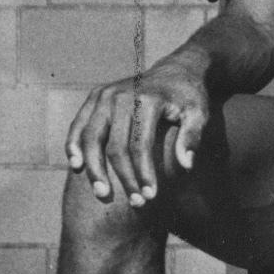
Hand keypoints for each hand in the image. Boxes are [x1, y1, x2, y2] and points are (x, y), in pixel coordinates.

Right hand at [66, 66, 210, 205]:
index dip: (143, 173)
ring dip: (93, 168)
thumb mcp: (199, 113)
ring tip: (101, 194)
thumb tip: (186, 165)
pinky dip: (74, 146)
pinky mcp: (94, 97)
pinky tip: (76, 167)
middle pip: (113, 145)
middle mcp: (121, 96)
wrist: (177, 70)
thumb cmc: (189, 97)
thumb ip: (192, 137)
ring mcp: (104, 95)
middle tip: (132, 202)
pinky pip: (78, 125)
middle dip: (121, 178)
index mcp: (147, 100)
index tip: (149, 197)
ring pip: (90, 137)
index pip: (140, 145)